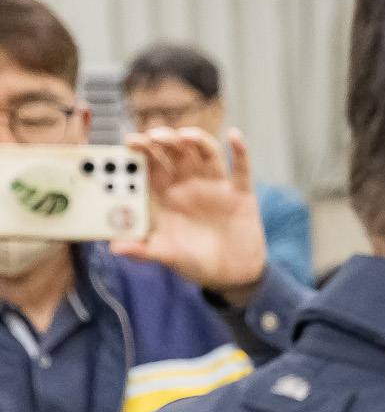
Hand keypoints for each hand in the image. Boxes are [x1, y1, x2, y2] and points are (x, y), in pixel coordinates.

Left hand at [110, 127, 268, 295]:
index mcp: (166, 195)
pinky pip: (242, 169)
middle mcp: (189, 184)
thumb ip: (143, 250)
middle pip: (175, 152)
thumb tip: (116, 247)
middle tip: (155, 137)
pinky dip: (241, 152)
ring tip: (184, 136)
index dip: (141, 150)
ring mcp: (215, 186)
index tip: (132, 142)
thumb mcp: (166, 255)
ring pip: (205, 153)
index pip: (150, 165)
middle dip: (164, 140)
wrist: (231, 275)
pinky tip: (235, 136)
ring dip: (196, 139)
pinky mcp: (241, 193)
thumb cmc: (194, 261)